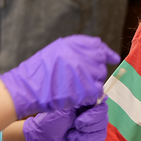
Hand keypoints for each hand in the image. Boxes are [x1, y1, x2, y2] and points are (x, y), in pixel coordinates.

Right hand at [0, 35, 119, 118]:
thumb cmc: (39, 72)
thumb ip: (77, 49)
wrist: (27, 88)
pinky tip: (79, 96)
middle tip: (82, 79)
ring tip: (77, 87)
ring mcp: (83, 72)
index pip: (97, 46)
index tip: (113, 58)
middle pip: (100, 64)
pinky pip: (97, 91)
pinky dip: (91, 95)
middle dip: (94, 71)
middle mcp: (79, 56)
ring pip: (99, 78)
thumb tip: (100, 50)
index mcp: (72, 45)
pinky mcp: (84, 90)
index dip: (106, 53)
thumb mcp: (56, 51)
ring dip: (92, 83)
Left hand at [23, 98, 108, 140]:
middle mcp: (92, 115)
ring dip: (82, 137)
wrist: (42, 140)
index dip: (93, 115)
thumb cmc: (50, 122)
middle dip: (85, 127)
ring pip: (100, 134)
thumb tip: (98, 93)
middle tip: (72, 126)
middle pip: (102, 122)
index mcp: (86, 105)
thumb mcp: (64, 108)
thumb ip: (81, 100)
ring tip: (70, 135)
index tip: (78, 119)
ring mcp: (91, 129)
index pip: (102, 107)